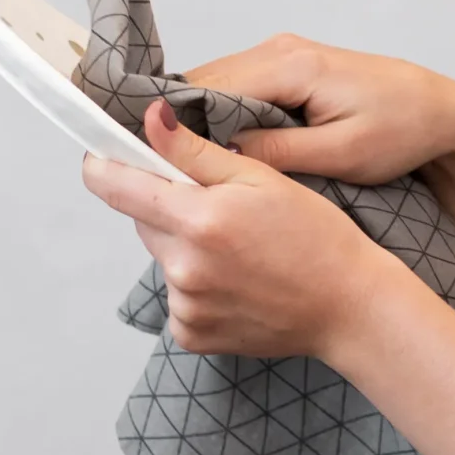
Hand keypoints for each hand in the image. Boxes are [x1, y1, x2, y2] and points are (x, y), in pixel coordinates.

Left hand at [80, 100, 390, 359]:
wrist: (349, 307)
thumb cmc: (318, 239)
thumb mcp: (262, 179)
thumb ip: (195, 152)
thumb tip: (149, 120)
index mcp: (199, 220)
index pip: (114, 187)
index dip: (104, 165)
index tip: (106, 156)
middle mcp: (183, 267)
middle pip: (143, 221)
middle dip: (169, 208)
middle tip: (222, 208)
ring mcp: (186, 306)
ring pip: (163, 259)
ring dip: (186, 249)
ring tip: (241, 251)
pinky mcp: (192, 334)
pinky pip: (178, 298)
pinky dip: (198, 288)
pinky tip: (239, 283)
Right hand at [180, 33, 454, 185]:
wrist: (441, 112)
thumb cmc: (402, 132)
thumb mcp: (341, 154)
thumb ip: (276, 152)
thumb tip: (217, 154)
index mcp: (291, 66)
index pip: (206, 87)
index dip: (172, 122)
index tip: (151, 158)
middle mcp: (280, 50)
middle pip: (202, 83)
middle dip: (179, 124)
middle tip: (162, 169)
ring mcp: (283, 54)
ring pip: (216, 86)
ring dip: (199, 122)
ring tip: (184, 164)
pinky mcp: (289, 67)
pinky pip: (238, 88)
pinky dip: (222, 115)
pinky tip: (218, 150)